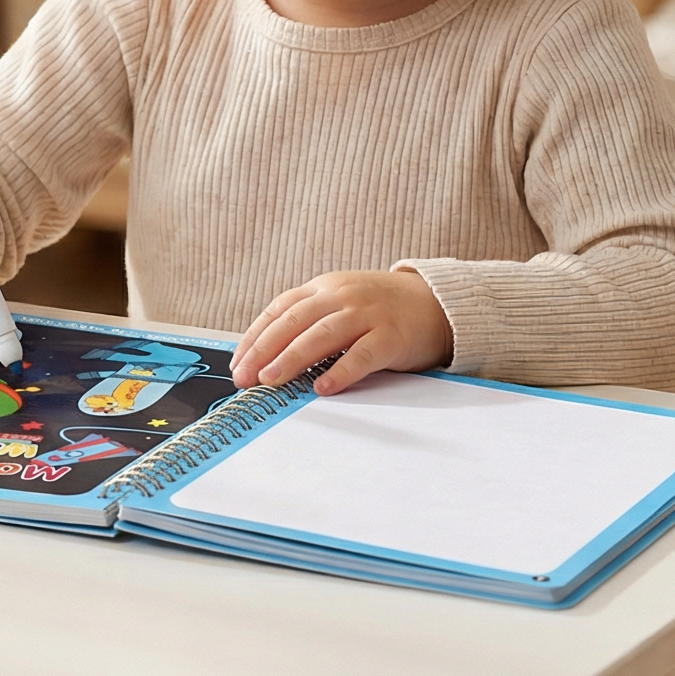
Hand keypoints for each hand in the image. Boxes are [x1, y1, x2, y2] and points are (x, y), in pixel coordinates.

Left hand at [231, 270, 453, 394]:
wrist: (437, 303)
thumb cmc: (381, 310)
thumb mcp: (341, 303)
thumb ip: (310, 321)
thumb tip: (267, 356)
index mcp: (324, 288)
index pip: (280, 309)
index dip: (255, 336)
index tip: (238, 363)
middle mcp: (342, 297)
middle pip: (295, 321)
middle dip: (265, 349)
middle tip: (245, 376)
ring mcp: (368, 314)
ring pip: (322, 335)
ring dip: (292, 358)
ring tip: (271, 380)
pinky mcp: (391, 336)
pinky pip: (362, 354)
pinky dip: (341, 371)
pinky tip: (322, 387)